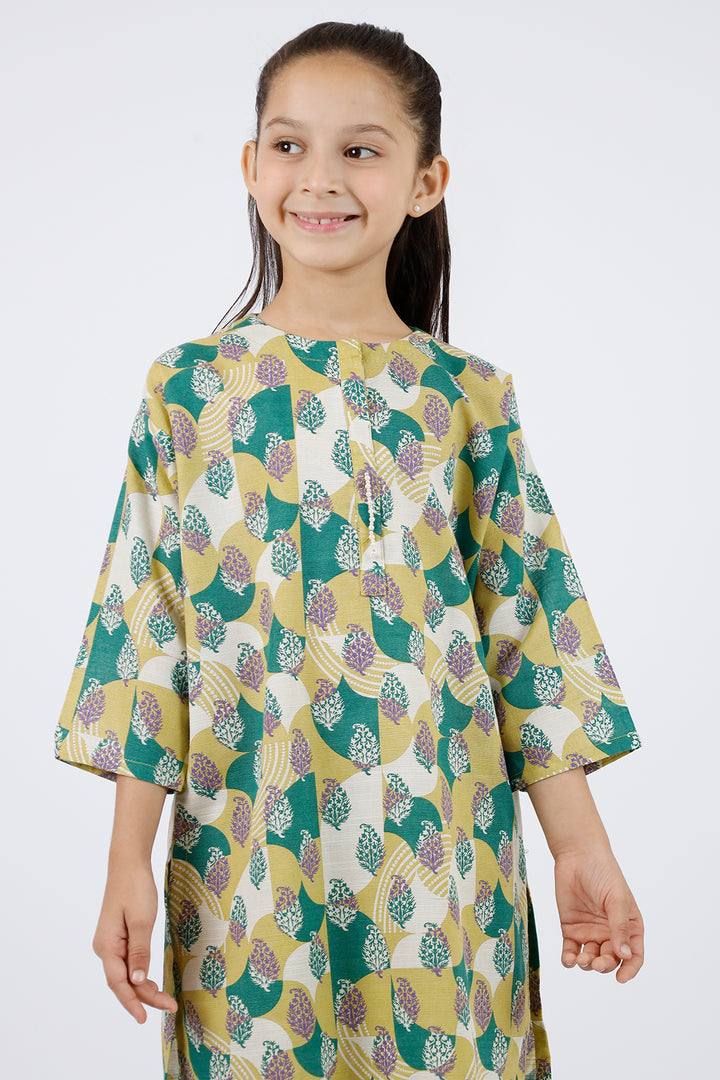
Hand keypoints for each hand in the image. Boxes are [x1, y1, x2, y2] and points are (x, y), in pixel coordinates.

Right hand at [92, 860, 177, 1022]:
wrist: (129, 864)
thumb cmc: (135, 887)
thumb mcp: (142, 920)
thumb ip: (139, 952)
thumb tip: (136, 982)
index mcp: (107, 946)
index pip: (118, 983)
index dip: (132, 1002)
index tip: (144, 1018)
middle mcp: (105, 948)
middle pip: (123, 982)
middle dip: (145, 997)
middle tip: (170, 1007)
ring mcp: (111, 943)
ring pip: (126, 975)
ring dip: (144, 988)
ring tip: (166, 1000)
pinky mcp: (119, 938)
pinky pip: (128, 963)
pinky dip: (140, 975)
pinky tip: (151, 983)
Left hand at [553, 848, 643, 982]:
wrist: (577, 856)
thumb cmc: (604, 874)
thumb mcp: (616, 900)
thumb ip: (619, 927)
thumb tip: (625, 955)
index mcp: (629, 926)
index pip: (633, 956)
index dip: (629, 969)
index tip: (621, 978)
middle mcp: (610, 933)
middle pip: (610, 959)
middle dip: (604, 965)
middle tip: (596, 963)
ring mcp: (590, 932)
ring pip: (591, 958)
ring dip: (587, 964)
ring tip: (581, 959)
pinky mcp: (571, 929)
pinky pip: (571, 950)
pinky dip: (569, 959)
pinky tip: (568, 960)